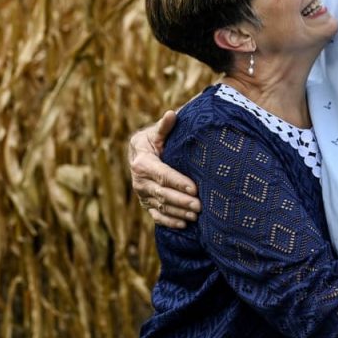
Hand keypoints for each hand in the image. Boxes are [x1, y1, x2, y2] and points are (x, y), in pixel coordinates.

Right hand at [128, 111, 201, 227]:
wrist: (138, 155)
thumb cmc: (152, 141)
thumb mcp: (156, 133)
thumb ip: (164, 127)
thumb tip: (171, 114)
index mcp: (142, 163)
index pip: (162, 174)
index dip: (178, 182)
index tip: (194, 187)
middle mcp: (139, 181)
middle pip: (162, 194)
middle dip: (181, 200)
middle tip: (199, 205)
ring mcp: (142, 195)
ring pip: (161, 206)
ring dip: (179, 212)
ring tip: (196, 215)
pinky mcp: (146, 205)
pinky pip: (157, 216)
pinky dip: (170, 221)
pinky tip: (184, 224)